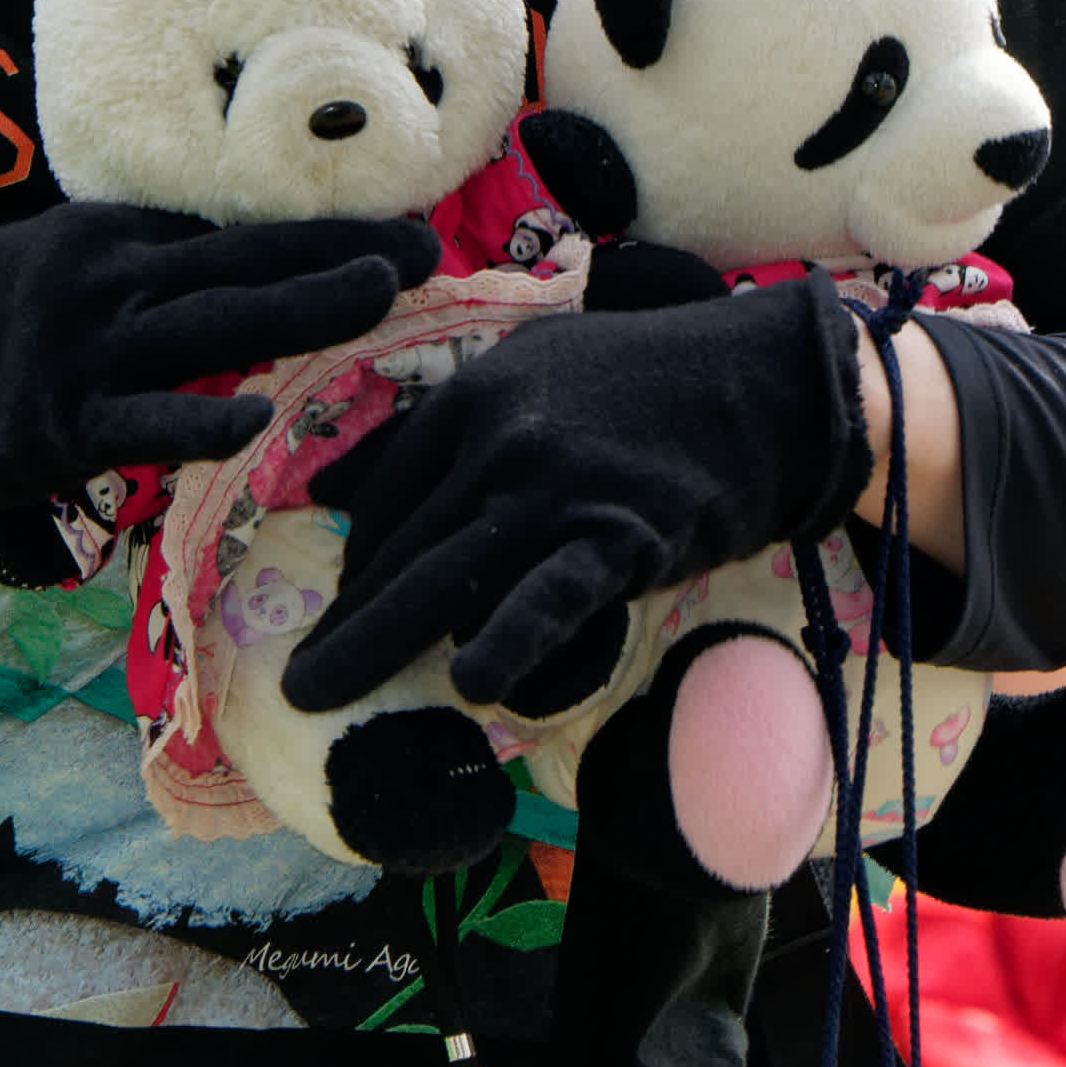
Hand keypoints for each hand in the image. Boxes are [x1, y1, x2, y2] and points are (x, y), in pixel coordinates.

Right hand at [0, 203, 436, 534]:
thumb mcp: (38, 272)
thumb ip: (124, 275)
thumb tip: (215, 282)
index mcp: (101, 235)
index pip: (227, 226)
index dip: (315, 228)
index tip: (391, 225)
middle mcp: (101, 277)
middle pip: (242, 259)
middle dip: (340, 252)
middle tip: (426, 248)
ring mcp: (81, 349)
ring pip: (216, 320)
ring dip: (308, 306)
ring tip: (385, 295)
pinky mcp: (59, 423)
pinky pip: (148, 417)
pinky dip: (206, 414)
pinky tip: (263, 412)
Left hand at [280, 276, 868, 712]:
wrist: (767, 386)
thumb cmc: (644, 381)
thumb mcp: (526, 371)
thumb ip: (431, 429)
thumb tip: (330, 490)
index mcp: (469, 399)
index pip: (384, 496)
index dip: (354, 563)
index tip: (336, 610)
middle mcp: (497, 441)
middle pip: (400, 546)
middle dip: (345, 620)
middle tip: (298, 682)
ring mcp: (555, 489)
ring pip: (447, 578)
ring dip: (377, 643)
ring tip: (322, 695)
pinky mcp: (619, 536)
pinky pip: (549, 597)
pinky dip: (509, 641)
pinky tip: (470, 682)